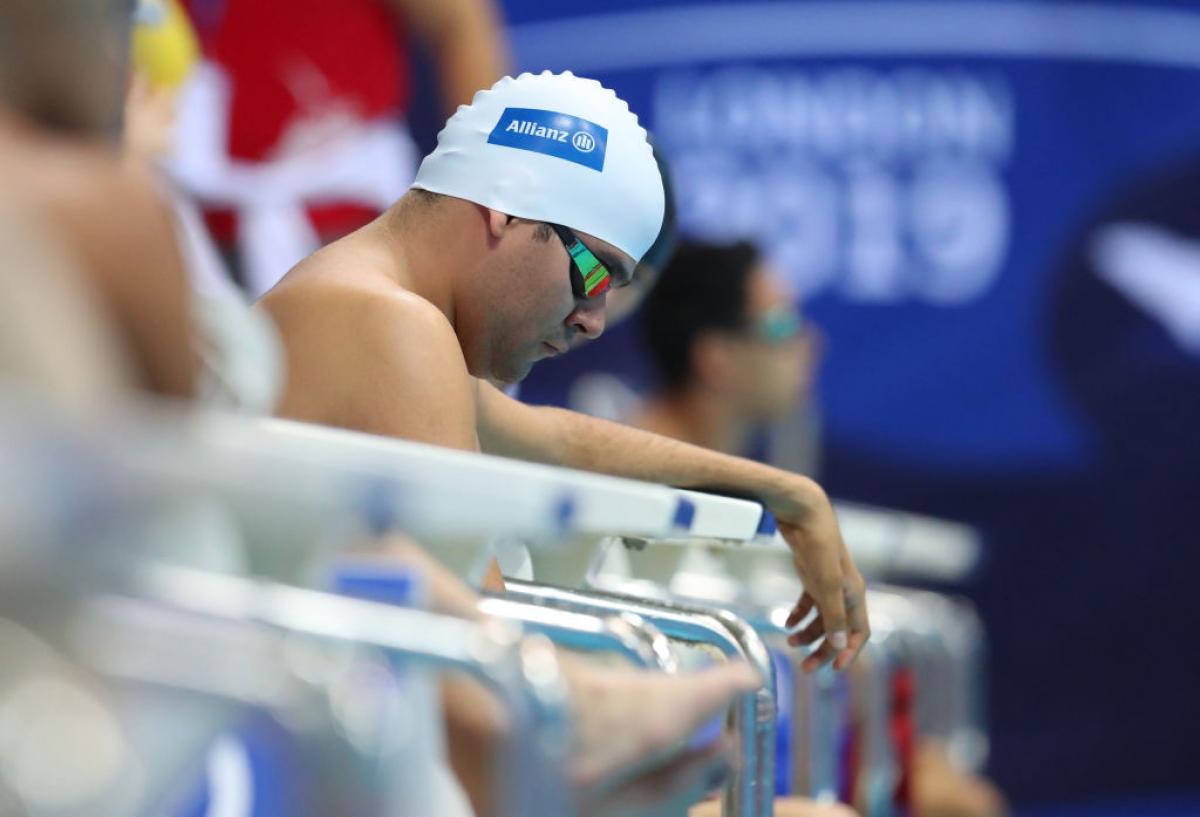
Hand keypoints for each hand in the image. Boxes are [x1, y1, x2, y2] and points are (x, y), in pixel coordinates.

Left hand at [772, 481, 868, 671]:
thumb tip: (838, 646)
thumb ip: (832, 614)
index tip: (836, 670)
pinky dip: (799, 616)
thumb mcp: (826, 583)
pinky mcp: (812, 576)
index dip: (850, 652)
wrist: (804, 515)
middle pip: (838, 630)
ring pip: (822, 619)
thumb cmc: (819, 546)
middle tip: (806, 667)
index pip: (858, 632)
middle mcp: (844, 592)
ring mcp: (828, 584)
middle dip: (824, 650)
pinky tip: (787, 624)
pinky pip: (808, 604)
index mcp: (854, 595)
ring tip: (790, 642)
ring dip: (809, 634)